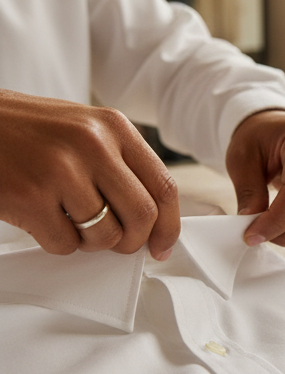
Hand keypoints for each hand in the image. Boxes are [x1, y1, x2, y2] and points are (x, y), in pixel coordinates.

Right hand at [0, 89, 178, 258]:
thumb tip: (153, 217)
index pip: (164, 186)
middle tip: (116, 242)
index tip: (162, 246)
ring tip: (72, 222)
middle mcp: (93, 145)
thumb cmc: (27, 130)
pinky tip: (45, 219)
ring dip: (91, 242)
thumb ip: (120, 165)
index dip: (169, 225)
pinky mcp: (30, 196)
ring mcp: (61, 170)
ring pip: (105, 235)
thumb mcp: (84, 130)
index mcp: (114, 127)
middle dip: (132, 241)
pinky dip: (59, 243)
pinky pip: (65, 244)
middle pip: (142, 216)